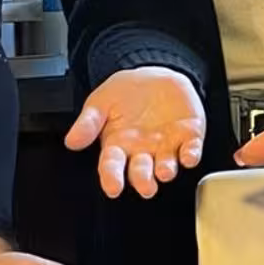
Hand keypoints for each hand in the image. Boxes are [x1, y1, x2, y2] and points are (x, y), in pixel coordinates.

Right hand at [62, 66, 204, 197]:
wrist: (155, 76)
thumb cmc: (126, 93)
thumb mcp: (101, 101)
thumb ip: (88, 122)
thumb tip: (72, 140)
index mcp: (119, 146)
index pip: (112, 166)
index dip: (112, 178)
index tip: (113, 187)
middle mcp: (143, 151)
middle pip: (142, 171)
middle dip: (143, 180)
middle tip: (146, 186)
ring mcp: (166, 145)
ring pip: (167, 164)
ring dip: (167, 170)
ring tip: (164, 171)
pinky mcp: (188, 136)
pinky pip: (191, 149)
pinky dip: (191, 154)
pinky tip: (189, 156)